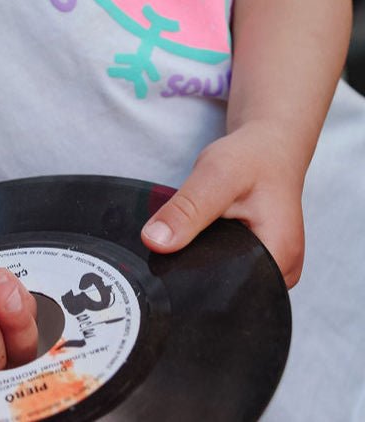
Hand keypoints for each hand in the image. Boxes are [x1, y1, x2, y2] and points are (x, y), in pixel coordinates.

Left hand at [140, 122, 305, 286]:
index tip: (169, 262)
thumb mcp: (214, 175)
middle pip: (230, 289)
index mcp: (282, 257)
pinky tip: (198, 237)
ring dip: (203, 261)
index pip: (233, 292)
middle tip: (175, 243)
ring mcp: (274, 267)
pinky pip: (230, 266)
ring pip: (228, 278)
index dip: (196, 281)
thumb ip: (187, 209)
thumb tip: (154, 242)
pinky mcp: (260, 258)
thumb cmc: (250, 158)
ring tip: (188, 237)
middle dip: (197, 271)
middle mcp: (284, 271)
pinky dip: (210, 253)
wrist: (269, 146)